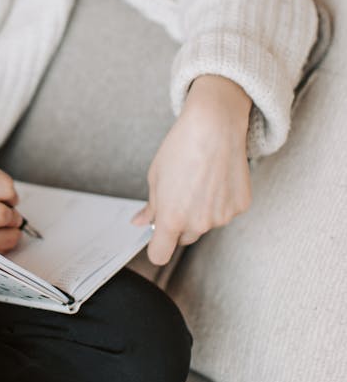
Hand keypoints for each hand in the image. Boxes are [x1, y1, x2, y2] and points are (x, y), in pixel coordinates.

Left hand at [131, 75, 252, 265]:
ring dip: (201, 211)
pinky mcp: (240, 207)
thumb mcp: (156, 176)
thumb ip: (151, 206)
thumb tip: (141, 222)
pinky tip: (217, 177)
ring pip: (206, 224)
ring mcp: (222, 217)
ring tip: (200, 179)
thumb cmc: (181, 147)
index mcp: (172, 218)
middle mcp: (199, 223)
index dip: (156, 247)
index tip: (156, 239)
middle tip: (180, 194)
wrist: (214, 126)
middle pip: (184, 238)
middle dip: (179, 224)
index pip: (160, 255)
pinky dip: (220, 201)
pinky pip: (225, 212)